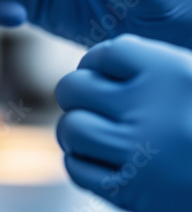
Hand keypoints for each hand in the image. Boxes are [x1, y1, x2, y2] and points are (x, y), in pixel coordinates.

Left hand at [56, 34, 191, 210]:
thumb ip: (155, 67)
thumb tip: (98, 63)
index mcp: (173, 74)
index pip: (107, 52)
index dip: (96, 61)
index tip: (100, 72)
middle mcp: (153, 110)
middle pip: (75, 87)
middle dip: (76, 93)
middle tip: (88, 102)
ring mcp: (140, 153)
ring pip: (71, 129)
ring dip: (74, 130)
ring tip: (89, 132)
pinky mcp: (131, 191)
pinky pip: (77, 169)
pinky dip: (80, 162)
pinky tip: (99, 158)